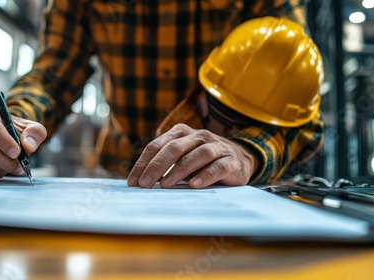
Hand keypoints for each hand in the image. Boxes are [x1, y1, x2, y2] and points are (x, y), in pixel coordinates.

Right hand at [0, 102, 46, 176]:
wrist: (7, 133)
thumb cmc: (16, 128)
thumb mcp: (31, 126)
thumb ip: (35, 133)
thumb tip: (29, 146)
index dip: (3, 141)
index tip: (16, 152)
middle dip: (4, 160)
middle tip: (19, 166)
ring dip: (0, 168)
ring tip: (15, 168)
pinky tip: (5, 168)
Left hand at [127, 124, 258, 187]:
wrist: (240, 160)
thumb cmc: (203, 162)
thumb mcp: (182, 158)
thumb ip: (164, 164)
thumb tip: (139, 180)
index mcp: (181, 133)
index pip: (157, 145)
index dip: (143, 163)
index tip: (133, 181)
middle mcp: (199, 136)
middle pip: (175, 148)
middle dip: (157, 166)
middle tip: (145, 183)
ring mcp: (216, 146)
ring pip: (196, 155)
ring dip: (179, 170)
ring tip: (165, 185)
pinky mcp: (231, 160)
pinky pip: (217, 167)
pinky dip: (205, 176)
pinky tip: (194, 185)